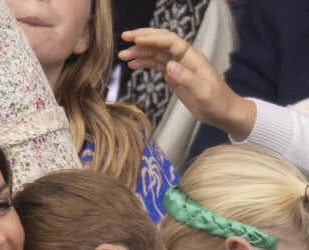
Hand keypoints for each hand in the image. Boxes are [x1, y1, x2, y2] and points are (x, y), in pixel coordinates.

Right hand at [118, 28, 255, 139]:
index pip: (169, 42)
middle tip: (124, 38)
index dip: (152, 38)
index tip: (136, 39)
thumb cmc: (218, 102)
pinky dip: (145, 63)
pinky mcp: (174, 77)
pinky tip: (133, 65)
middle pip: (161, 43)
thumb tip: (169, 65)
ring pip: (156, 54)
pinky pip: (157, 66)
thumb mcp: (204, 92)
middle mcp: (183, 58)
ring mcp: (178, 67)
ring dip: (140, 53)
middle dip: (143, 39)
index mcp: (191, 58)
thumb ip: (187, 78)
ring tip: (123, 55)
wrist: (224, 113)